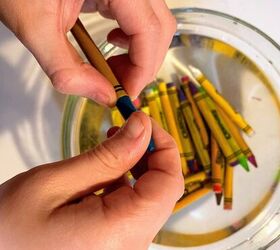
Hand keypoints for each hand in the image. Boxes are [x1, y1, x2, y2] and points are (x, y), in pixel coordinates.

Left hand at [0, 0, 175, 104]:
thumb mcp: (35, 27)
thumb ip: (66, 68)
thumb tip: (103, 96)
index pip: (149, 30)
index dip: (143, 68)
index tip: (127, 92)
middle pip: (159, 27)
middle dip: (144, 64)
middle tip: (121, 84)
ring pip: (155, 23)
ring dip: (141, 53)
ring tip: (114, 66)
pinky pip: (141, 16)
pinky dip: (134, 39)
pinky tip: (114, 43)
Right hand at [0, 112, 183, 249]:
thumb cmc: (8, 228)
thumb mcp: (55, 183)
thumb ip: (107, 156)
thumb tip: (142, 127)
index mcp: (120, 231)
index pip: (169, 183)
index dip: (163, 145)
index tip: (144, 120)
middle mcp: (131, 245)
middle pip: (162, 190)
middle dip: (149, 152)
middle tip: (127, 126)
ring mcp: (124, 246)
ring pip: (149, 196)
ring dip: (137, 164)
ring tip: (113, 141)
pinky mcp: (115, 242)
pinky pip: (134, 207)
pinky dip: (126, 180)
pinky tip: (106, 168)